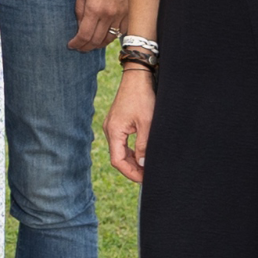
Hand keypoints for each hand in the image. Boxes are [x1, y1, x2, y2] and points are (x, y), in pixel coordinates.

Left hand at [69, 0, 124, 50]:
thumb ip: (80, 10)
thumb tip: (80, 27)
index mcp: (94, 9)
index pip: (84, 35)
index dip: (77, 44)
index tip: (71, 45)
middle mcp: (109, 15)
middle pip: (97, 41)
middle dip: (86, 47)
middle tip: (80, 48)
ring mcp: (122, 15)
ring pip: (110, 39)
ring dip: (99, 44)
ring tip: (91, 44)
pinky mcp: (131, 14)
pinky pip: (121, 32)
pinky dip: (112, 37)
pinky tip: (105, 35)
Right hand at [106, 63, 154, 180]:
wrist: (137, 78)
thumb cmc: (142, 98)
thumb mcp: (147, 123)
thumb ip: (144, 145)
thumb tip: (143, 165)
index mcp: (114, 132)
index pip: (117, 161)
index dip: (130, 173)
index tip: (144, 179)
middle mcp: (110, 130)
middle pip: (117, 158)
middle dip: (132, 169)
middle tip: (148, 176)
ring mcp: (112, 127)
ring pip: (120, 151)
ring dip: (132, 161)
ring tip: (146, 168)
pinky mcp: (117, 123)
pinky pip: (121, 143)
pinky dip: (131, 151)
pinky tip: (141, 155)